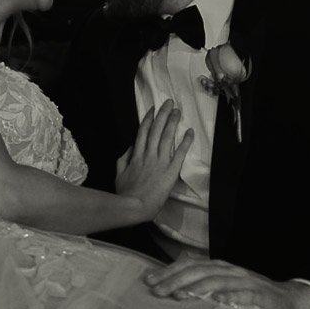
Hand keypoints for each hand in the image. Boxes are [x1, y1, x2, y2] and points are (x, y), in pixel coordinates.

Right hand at [114, 100, 192, 221]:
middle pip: (156, 130)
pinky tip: (190, 132)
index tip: (153, 109)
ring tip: (178, 111)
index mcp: (136, 155)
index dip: (149, 119)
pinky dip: (185, 142)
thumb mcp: (119, 174)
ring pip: (167, 137)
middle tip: (169, 102)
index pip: (143, 132)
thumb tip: (130, 148)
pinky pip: (179, 153)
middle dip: (163, 114)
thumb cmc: (125, 193)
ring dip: (173, 122)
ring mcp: (160, 161)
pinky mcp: (171, 170)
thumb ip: (124, 159)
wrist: (134, 206)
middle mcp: (149, 154)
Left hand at [142, 259, 309, 308]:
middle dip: (175, 280)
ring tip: (179, 296)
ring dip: (198, 288)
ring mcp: (248, 282)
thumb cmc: (252, 298)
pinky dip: (232, 297)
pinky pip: (246, 295)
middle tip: (156, 291)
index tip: (148, 281)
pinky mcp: (263, 297)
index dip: (169, 271)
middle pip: (199, 271)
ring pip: (219, 281)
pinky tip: (218, 302)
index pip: (190, 265)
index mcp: (220, 269)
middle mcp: (231, 272)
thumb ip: (203, 286)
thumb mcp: (225, 288)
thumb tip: (170, 289)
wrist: (292, 302)